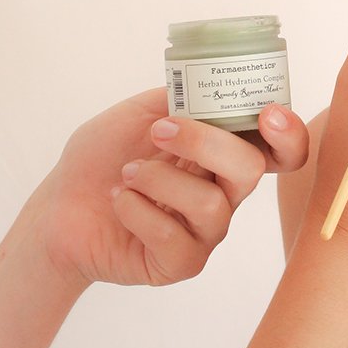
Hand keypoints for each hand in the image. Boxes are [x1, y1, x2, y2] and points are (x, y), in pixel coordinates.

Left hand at [36, 88, 308, 287]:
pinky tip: (121, 199)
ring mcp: (206, 231)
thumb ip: (183, 98)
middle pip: (251, 169)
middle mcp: (225, 191)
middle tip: (160, 131)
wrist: (59, 207)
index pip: (282, 150)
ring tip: (128, 172)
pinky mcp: (180, 263)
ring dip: (159, 179)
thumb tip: (211, 84)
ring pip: (210, 203)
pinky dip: (138, 209)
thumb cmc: (104, 157)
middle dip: (204, 143)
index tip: (267, 113)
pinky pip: (173, 237)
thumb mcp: (142, 111)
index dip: (289, 134)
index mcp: (224, 153)